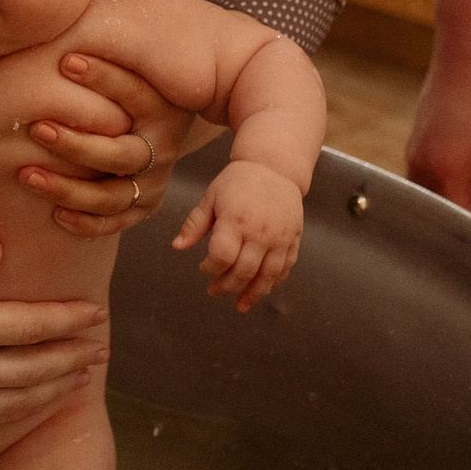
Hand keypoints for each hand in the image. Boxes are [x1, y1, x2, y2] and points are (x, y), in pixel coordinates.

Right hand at [0, 240, 109, 443]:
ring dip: (54, 387)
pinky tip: (32, 406)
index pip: (24, 325)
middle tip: (101, 347)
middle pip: (31, 368)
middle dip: (70, 356)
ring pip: (17, 399)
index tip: (94, 312)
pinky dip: (22, 412)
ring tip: (80, 376)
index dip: (64, 320)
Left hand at [20, 0, 194, 237]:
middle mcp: (161, 141)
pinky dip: (86, 221)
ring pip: (112, 194)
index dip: (106, 77)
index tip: (67, 61)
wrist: (214, 98)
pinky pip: (115, 221)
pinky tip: (53, 213)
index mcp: (163, 100)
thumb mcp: (161, 24)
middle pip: (122, 153)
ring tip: (25, 173)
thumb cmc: (163, 57)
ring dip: (68, 188)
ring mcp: (152, 175)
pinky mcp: (142, 201)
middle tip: (36, 127)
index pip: (138, 92)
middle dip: (77, 143)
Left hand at [173, 159, 303, 310]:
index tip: (203, 269)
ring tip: (240, 304)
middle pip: (244, 271)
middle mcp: (260, 232)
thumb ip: (195, 223)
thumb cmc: (238, 181)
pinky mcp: (293, 239)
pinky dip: (274, 282)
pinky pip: (285, 268)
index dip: (210, 269)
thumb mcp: (211, 196)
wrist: (275, 166)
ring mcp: (280, 238)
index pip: (222, 257)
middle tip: (215, 291)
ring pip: (268, 276)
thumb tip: (177, 246)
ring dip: (253, 294)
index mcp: (236, 220)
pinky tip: (262, 289)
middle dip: (227, 286)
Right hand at [407, 29, 470, 244]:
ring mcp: (415, 152)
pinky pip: (427, 178)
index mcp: (446, 172)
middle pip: (438, 217)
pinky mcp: (417, 141)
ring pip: (431, 199)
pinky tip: (468, 181)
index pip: (458, 228)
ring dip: (453, 208)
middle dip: (461, 232)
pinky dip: (446, 187)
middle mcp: (421, 166)